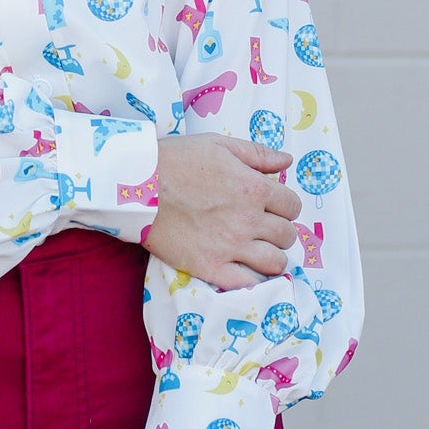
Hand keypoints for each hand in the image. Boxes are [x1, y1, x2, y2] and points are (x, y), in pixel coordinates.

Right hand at [146, 135, 301, 286]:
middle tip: (263, 227)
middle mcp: (248, 220)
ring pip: (275, 262)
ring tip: (257, 249)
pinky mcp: (211, 267)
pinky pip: (248, 284)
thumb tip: (287, 162)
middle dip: (280, 229)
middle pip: (287, 234)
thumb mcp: (219, 144)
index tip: (272, 205)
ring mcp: (231, 247)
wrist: (136, 185)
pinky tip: (245, 269)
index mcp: (254, 189)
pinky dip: (253, 279)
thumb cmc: (176, 160)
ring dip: (272, 255)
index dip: (285, 205)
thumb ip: (258, 154)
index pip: (292, 206)